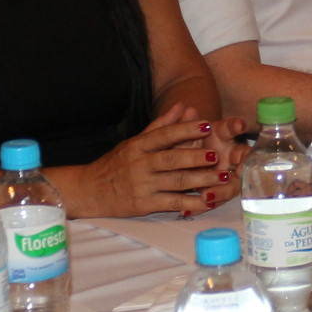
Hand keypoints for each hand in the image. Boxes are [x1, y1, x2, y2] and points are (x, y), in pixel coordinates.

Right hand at [69, 108, 248, 217]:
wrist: (90, 190)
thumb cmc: (115, 164)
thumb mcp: (134, 142)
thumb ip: (161, 125)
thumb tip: (183, 106)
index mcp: (138, 146)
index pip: (164, 135)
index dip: (185, 129)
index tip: (207, 124)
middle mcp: (140, 164)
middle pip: (172, 159)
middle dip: (196, 156)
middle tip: (218, 154)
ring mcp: (143, 185)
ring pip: (176, 181)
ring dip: (201, 180)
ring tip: (221, 177)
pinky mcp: (144, 205)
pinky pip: (172, 203)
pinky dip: (191, 203)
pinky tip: (207, 201)